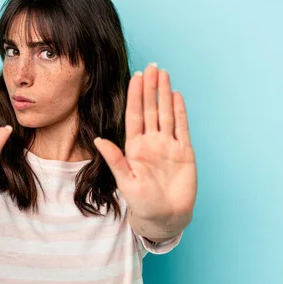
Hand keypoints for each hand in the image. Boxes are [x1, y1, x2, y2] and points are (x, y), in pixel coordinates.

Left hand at [94, 63, 196, 221]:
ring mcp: (168, 145)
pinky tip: (177, 96)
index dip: (135, 96)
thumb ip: (115, 160)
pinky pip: (182, 127)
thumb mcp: (126, 181)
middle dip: (150, 88)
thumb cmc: (142, 203)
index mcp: (135, 147)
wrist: (165, 217)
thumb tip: (98, 140)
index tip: (135, 77)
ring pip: (166, 113)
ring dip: (165, 94)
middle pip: (151, 109)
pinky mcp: (184, 151)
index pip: (135, 115)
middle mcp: (151, 142)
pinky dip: (180, 111)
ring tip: (164, 74)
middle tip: (151, 66)